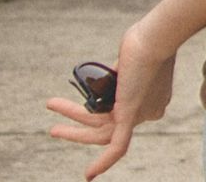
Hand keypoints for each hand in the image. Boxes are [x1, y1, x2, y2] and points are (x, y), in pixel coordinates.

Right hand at [46, 22, 177, 178]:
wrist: (155, 38)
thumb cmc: (147, 38)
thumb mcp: (134, 56)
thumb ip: (126, 67)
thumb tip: (120, 67)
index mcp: (153, 99)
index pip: (123, 113)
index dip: (101, 109)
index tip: (85, 99)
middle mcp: (148, 111)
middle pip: (106, 127)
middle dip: (78, 127)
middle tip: (55, 126)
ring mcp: (139, 115)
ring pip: (99, 130)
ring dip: (71, 127)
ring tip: (49, 104)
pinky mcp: (130, 116)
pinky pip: (117, 147)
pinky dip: (103, 163)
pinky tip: (88, 176)